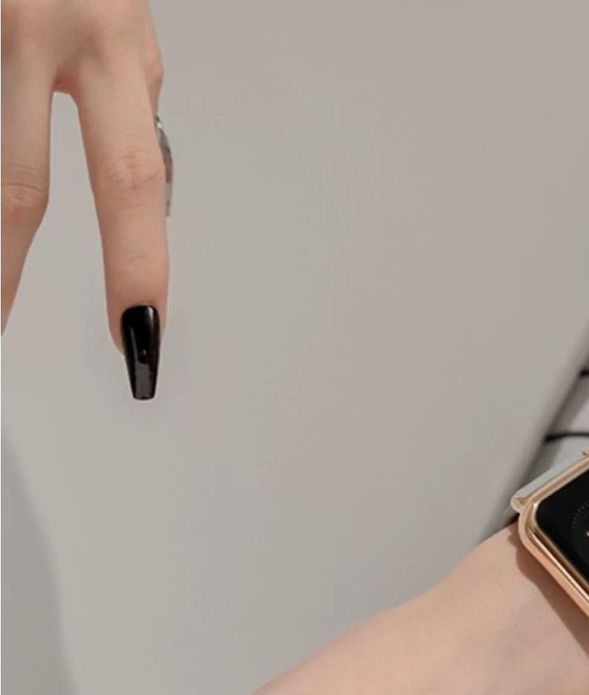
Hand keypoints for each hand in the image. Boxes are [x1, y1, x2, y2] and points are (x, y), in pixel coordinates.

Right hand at [1, 0, 167, 396]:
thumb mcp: (117, 12)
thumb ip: (122, 91)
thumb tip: (142, 175)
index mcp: (112, 45)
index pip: (131, 184)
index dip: (137, 270)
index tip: (141, 336)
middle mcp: (45, 29)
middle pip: (20, 187)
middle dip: (6, 275)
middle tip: (5, 336)